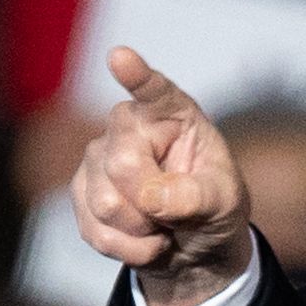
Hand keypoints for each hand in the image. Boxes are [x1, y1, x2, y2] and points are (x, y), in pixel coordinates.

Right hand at [71, 47, 251, 305]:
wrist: (193, 245)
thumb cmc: (214, 207)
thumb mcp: (224, 202)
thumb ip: (197, 196)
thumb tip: (152, 197)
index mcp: (174, 115)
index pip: (156, 91)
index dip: (137, 76)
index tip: (121, 57)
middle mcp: (129, 128)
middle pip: (123, 163)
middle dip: (151, 202)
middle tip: (177, 211)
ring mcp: (99, 158)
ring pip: (105, 202)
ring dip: (143, 230)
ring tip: (163, 224)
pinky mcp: (80, 192)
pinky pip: (95, 230)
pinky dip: (128, 248)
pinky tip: (144, 239)